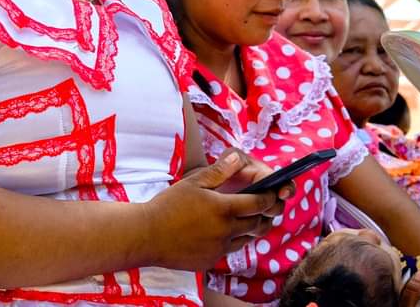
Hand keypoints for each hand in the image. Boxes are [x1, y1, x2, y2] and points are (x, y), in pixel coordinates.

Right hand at [145, 151, 285, 269]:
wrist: (146, 235)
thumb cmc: (168, 205)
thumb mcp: (194, 181)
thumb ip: (220, 171)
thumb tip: (239, 159)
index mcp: (224, 209)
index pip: (259, 204)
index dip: (269, 198)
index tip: (273, 193)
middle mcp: (226, 231)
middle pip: (257, 224)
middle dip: (264, 214)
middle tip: (266, 206)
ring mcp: (218, 249)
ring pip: (245, 240)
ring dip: (249, 229)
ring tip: (247, 219)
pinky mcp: (210, 261)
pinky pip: (228, 251)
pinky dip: (231, 241)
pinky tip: (223, 232)